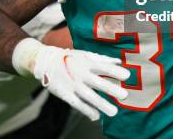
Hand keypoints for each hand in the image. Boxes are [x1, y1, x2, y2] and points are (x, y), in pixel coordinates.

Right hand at [13, 38, 129, 120]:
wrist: (45, 61)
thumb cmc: (70, 58)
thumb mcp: (85, 54)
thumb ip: (102, 59)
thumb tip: (119, 62)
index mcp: (87, 62)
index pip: (103, 67)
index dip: (115, 71)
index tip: (127, 76)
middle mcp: (81, 73)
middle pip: (98, 82)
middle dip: (111, 89)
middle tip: (124, 95)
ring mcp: (73, 85)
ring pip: (88, 96)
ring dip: (101, 104)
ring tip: (113, 112)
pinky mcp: (65, 94)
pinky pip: (77, 104)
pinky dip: (87, 110)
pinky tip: (96, 116)